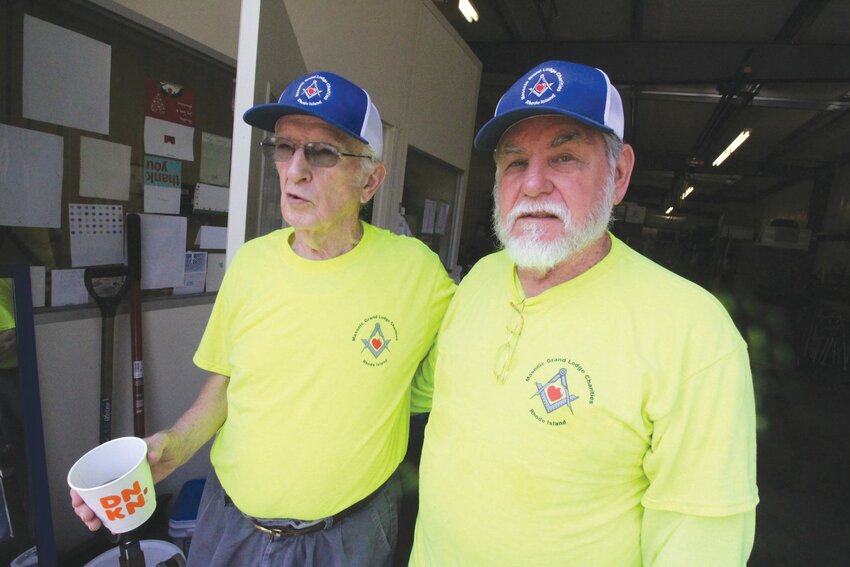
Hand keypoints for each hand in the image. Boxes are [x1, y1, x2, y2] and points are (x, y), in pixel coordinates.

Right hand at [69, 429, 185, 531]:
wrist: (178, 451)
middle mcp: (115, 472)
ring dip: (94, 515)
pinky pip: (118, 506)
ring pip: (101, 502)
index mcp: (114, 458)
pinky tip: (112, 527)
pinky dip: (113, 517)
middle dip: (84, 507)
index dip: (79, 489)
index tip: (78, 501)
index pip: (88, 473)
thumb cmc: (166, 442)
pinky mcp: (132, 492)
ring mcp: (123, 483)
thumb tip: (151, 456)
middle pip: (91, 492)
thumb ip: (157, 445)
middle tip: (89, 518)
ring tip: (96, 525)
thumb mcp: (161, 440)